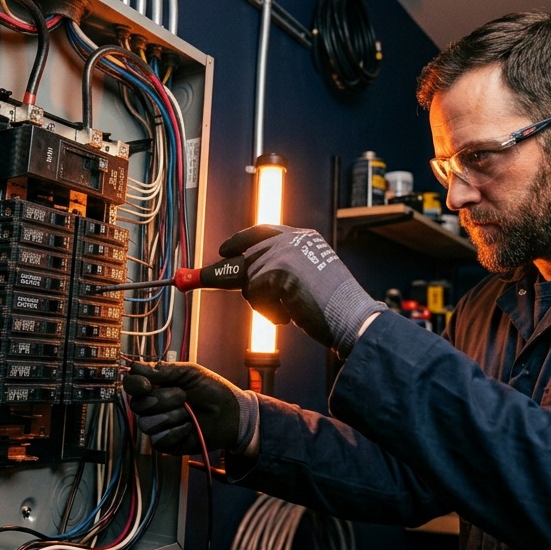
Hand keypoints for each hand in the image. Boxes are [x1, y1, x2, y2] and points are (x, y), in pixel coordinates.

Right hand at [122, 361, 257, 454]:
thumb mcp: (190, 372)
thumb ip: (164, 370)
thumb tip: (136, 367)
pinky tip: (189, 426)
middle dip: (163, 399)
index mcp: (156, 386)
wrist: (230, 413)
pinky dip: (176, 431)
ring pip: (146, 424)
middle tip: (183, 396)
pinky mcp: (166, 443)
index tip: (147, 385)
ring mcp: (158, 425)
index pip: (131, 385)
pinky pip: (159, 439)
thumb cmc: (212, 390)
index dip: (135, 385)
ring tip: (188, 412)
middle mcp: (153, 406)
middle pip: (137, 405)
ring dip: (171, 416)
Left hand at [219, 225, 383, 355]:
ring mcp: (285, 253)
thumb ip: (283, 270)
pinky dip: (268, 312)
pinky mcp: (278, 271)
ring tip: (289, 311)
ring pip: (249, 280)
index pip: (263, 231)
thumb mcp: (309, 277)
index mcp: (304, 238)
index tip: (224, 249)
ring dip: (262, 303)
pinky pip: (254, 295)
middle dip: (222, 276)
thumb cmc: (335, 307)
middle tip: (197, 281)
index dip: (240, 241)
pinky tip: (290, 315)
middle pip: (246, 258)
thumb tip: (246, 277)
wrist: (353, 318)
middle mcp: (293, 240)